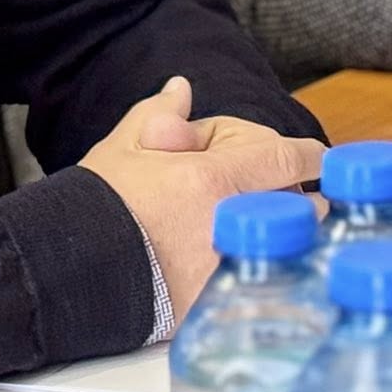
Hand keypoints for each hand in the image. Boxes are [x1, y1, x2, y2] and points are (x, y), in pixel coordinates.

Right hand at [79, 76, 323, 315]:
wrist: (70, 271)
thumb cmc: (97, 207)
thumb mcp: (124, 146)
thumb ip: (161, 114)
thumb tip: (181, 90)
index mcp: (213, 178)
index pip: (286, 158)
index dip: (309, 155)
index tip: (321, 157)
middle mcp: (230, 224)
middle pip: (301, 205)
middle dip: (293, 195)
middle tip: (267, 191)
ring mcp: (228, 267)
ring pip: (288, 245)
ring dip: (284, 232)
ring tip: (257, 224)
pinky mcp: (219, 301)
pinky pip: (263, 278)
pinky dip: (262, 266)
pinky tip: (244, 259)